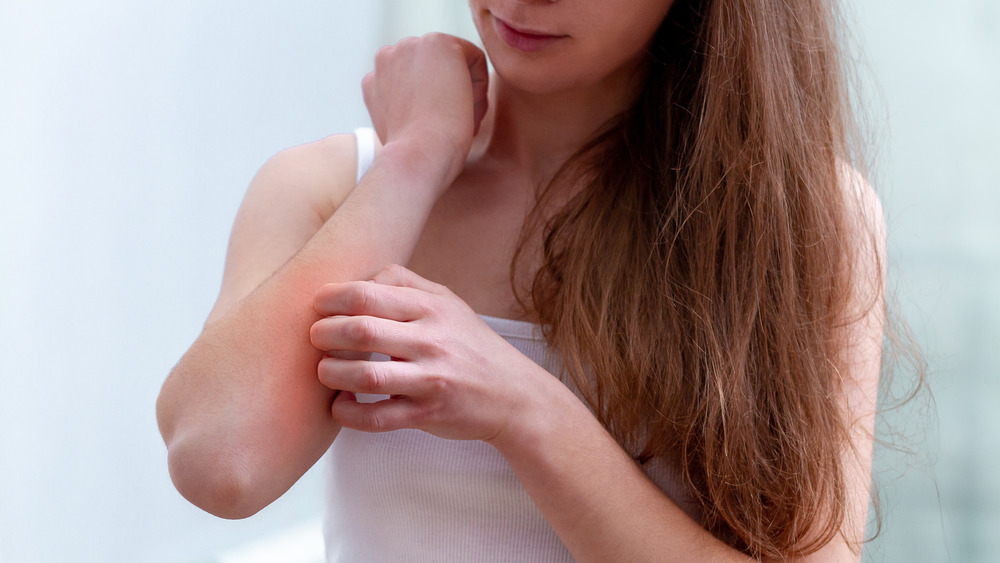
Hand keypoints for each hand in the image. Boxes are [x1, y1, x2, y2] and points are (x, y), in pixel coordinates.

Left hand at [308, 265, 540, 442]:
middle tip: (315, 337)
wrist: (513, 394)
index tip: (317, 305)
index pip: (368, 294)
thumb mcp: (447, 302)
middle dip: (324, 333)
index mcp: (432, 308)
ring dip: (331, 373)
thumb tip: (359, 278)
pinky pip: (376, 418)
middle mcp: (432, 341)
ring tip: (325, 371)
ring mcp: (431, 379)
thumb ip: (405, 283)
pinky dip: (348, 413)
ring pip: (364, 376)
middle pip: (360, 331)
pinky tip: (340, 404)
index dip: (332, 297)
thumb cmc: (470, 345)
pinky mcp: (428, 414)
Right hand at [362, 34, 488, 185]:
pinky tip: (466, 111)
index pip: (418, 84)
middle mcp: (387, 57)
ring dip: (464, 94)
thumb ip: (405, 108)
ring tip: (458, 122)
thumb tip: (424, 107)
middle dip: (450, 97)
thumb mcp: (401, 131)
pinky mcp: (439, 44)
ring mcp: (411, 46)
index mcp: (375, 80)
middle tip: (451, 128)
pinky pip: (475, 59)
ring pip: (456, 65)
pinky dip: (479, 88)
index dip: (434, 109)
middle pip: (437, 71)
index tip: (437, 133)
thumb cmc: (414, 158)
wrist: (416, 158)